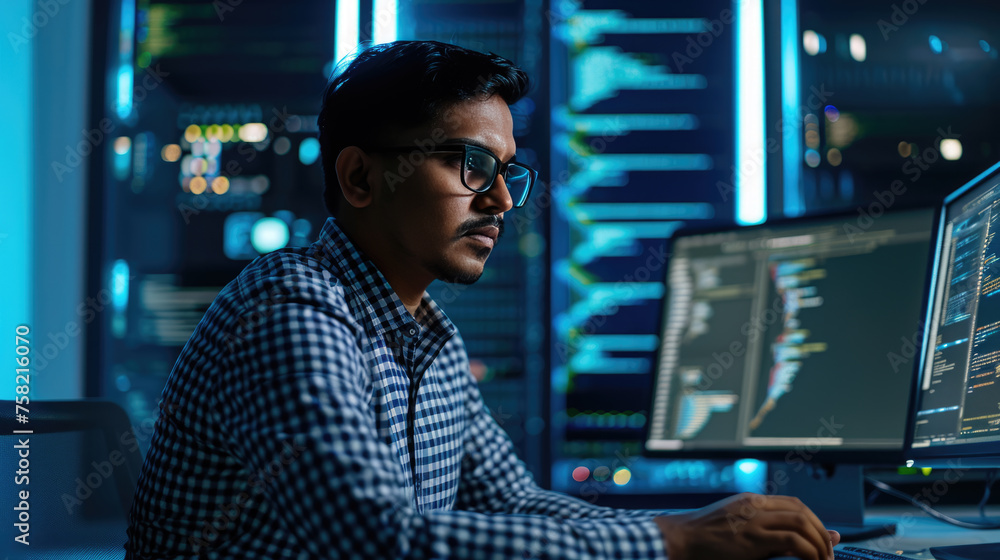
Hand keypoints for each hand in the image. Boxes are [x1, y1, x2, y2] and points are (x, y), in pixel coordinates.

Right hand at [653, 493, 840, 559]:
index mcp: (750, 501)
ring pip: (802, 524)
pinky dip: (808, 552)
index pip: (795, 504)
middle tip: (829, 554)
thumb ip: (760, 529)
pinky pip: (792, 541)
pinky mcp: (752, 538)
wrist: (680, 539)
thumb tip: (787, 537)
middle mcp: (755, 506)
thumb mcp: (733, 527)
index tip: (821, 540)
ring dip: (820, 544)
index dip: (814, 522)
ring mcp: (754, 520)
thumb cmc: (702, 537)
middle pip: (803, 512)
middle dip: (822, 534)